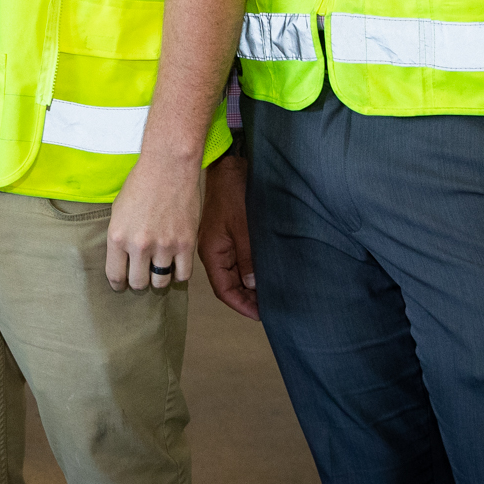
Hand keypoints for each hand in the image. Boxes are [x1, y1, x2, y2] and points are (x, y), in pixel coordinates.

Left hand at [106, 153, 200, 291]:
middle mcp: (140, 245)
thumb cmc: (141, 184)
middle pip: (139, 283)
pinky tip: (176, 264)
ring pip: (161, 281)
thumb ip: (120, 237)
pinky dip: (179, 273)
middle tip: (143, 274)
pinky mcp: (186, 244)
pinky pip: (183, 274)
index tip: (122, 284)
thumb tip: (122, 259)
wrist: (168, 167)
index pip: (115, 276)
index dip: (119, 284)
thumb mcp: (118, 211)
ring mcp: (164, 246)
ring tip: (159, 269)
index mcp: (118, 237)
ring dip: (159, 278)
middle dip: (139, 281)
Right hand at [197, 150, 259, 319]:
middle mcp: (212, 253)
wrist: (227, 168)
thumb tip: (252, 285)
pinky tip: (261, 276)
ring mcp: (218, 245)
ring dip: (247, 287)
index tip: (261, 315)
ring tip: (269, 295)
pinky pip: (234, 262)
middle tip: (270, 307)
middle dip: (247, 299)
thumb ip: (247, 258)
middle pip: (227, 285)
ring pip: (231, 275)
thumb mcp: (244, 228)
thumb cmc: (234, 195)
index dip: (242, 305)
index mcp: (212, 253)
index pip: (224, 290)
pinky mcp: (225, 237)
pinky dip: (247, 273)